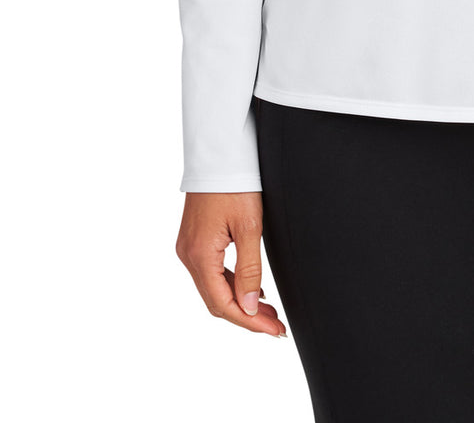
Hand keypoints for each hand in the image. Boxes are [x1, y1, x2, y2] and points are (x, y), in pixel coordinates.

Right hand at [176, 191, 286, 336]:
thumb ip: (249, 270)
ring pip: (213, 288)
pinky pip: (210, 272)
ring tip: (268, 311)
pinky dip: (230, 284)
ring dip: (239, 301)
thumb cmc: (235, 184)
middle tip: (276, 325)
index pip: (223, 304)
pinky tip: (250, 289)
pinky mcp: (194, 240)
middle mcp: (188, 255)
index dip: (250, 321)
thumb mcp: (249, 227)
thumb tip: (249, 308)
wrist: (219, 152)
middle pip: (216, 300)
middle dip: (247, 316)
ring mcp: (188, 247)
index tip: (274, 330)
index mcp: (199, 255)